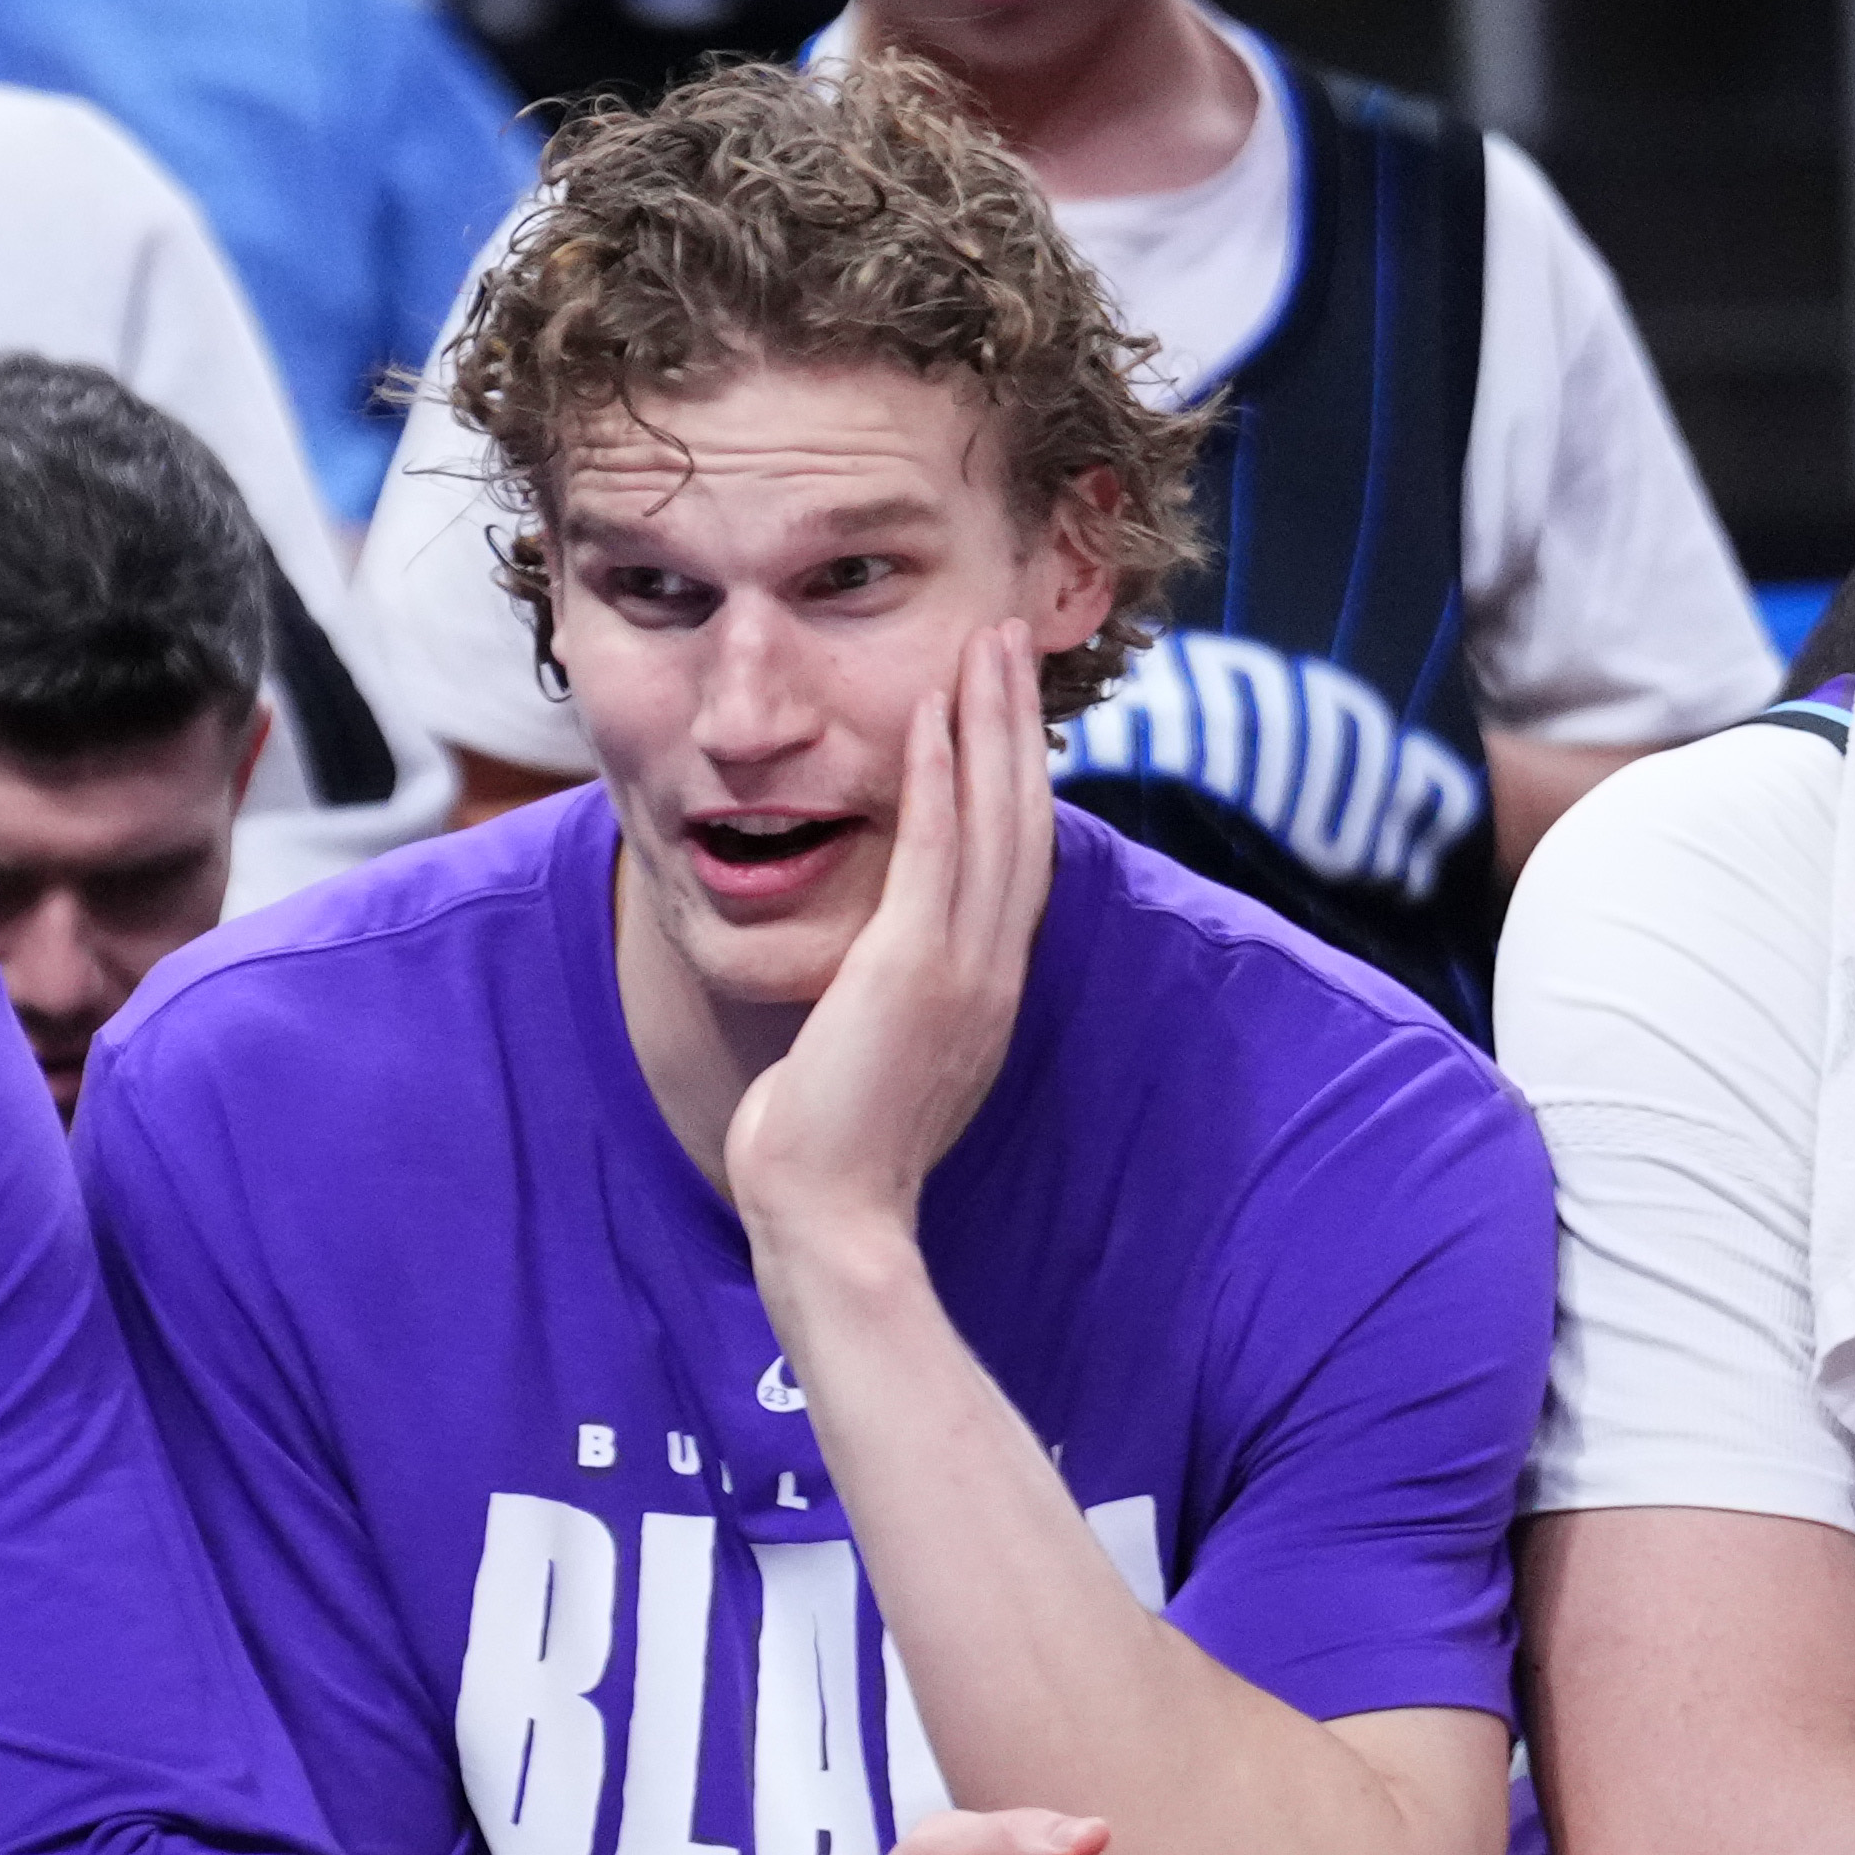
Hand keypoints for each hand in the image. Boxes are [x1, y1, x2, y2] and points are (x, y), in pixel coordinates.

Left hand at [722, 616, 1056, 1279]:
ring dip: (990, 725)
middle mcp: (994, 970)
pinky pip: (937, 854)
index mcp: (991, 988)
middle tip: (1013, 639)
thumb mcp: (887, 1054)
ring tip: (985, 646)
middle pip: (1026, 821)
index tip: (1008, 706)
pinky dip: (939, 780)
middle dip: (1019, 724)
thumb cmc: (838, 1146)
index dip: (1020, 775)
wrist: (828, 1214)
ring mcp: (961, 970)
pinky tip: (930, 716)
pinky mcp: (913, 971)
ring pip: (995, 822)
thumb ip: (900, 997)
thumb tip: (884, 961)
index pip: (1020, 859)